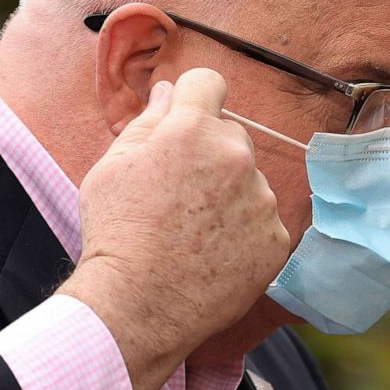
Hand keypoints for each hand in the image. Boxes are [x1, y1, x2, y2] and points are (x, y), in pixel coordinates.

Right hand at [60, 69, 289, 389]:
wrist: (139, 306)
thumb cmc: (117, 234)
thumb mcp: (113, 167)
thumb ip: (148, 122)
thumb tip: (170, 92)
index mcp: (193, 130)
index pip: (208, 83)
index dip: (193, 98)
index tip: (185, 120)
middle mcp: (236, 157)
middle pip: (231, 136)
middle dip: (209, 154)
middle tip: (178, 195)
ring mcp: (262, 201)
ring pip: (250, 182)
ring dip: (230, 196)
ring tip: (193, 233)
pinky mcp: (276, 240)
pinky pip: (263, 223)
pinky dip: (244, 234)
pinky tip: (213, 255)